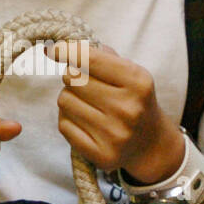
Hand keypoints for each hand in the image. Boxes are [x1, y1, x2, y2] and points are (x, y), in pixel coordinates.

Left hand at [45, 41, 183, 182]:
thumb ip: (100, 56)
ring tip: (87, 104)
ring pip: (64, 101)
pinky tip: (84, 121)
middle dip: (73, 77)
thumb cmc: (133, 100)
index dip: (67, 51)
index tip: (53, 49)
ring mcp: (115, 135)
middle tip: (84, 84)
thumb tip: (56, 48)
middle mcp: (128, 109)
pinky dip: (68, 119)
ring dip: (69, 98)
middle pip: (72, 78)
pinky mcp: (102, 155)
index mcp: (138, 82)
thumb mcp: (129, 73)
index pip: (90, 59)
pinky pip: (64, 125)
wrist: (151, 144)